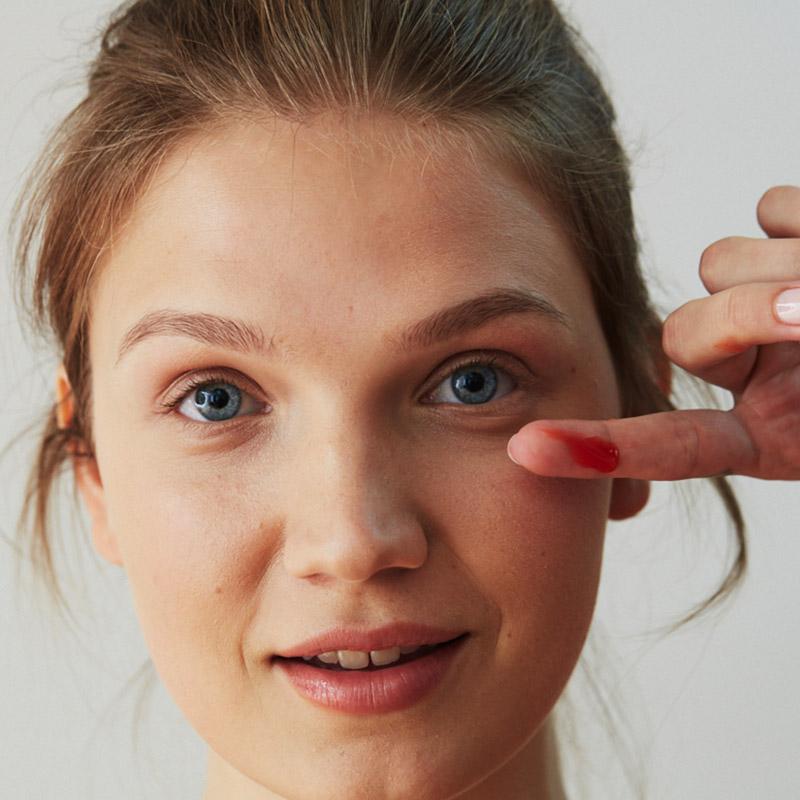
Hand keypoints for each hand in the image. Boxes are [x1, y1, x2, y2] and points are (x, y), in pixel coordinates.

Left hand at [506, 185, 799, 481]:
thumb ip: (785, 349)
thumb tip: (783, 304)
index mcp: (767, 434)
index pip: (673, 445)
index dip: (600, 449)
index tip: (525, 451)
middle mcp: (749, 370)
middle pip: (683, 331)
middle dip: (744, 314)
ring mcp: (759, 301)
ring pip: (717, 262)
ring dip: (779, 265)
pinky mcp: (781, 231)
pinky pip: (769, 209)